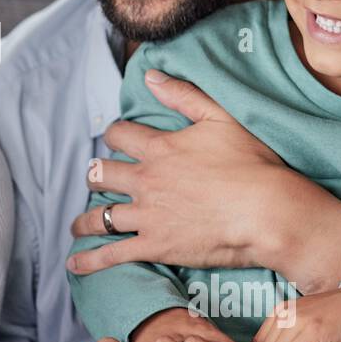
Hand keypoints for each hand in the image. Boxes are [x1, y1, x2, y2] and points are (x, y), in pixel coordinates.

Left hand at [68, 71, 304, 274]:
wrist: (266, 210)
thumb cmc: (251, 163)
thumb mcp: (221, 117)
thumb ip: (183, 95)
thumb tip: (150, 76)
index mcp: (159, 149)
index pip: (120, 135)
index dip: (115, 135)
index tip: (116, 140)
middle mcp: (145, 181)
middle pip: (101, 174)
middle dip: (95, 175)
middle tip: (96, 180)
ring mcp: (147, 215)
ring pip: (99, 216)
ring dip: (84, 220)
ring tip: (77, 226)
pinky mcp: (154, 246)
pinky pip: (112, 254)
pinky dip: (90, 261)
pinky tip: (75, 265)